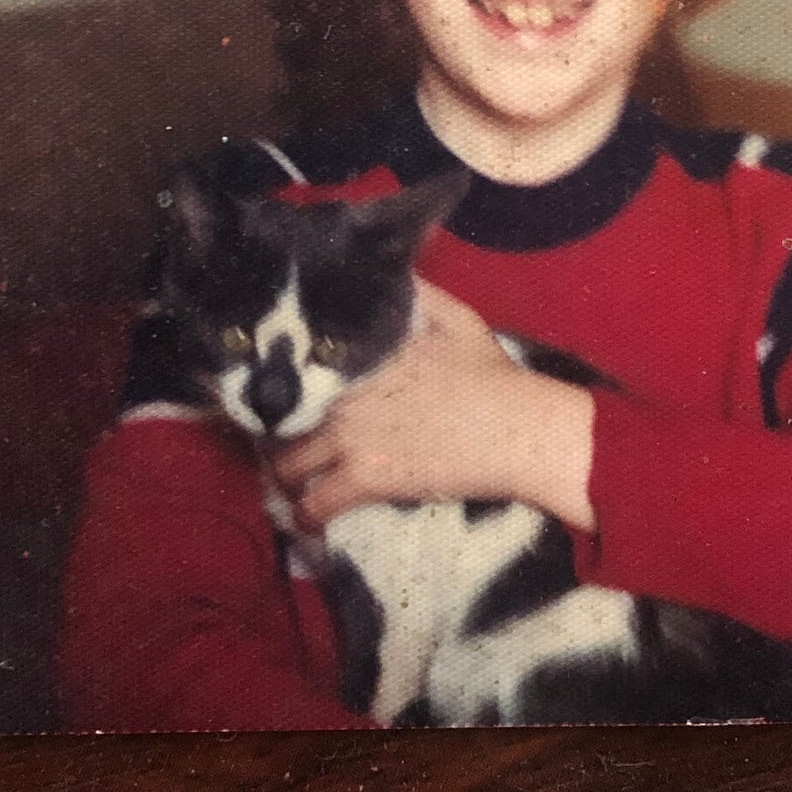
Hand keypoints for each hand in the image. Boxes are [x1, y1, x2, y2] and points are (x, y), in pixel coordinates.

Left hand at [272, 283, 595, 533]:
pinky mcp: (365, 478)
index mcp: (361, 353)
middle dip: (275, 431)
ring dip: (283, 476)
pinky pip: (316, 503)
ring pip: (288, 463)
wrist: (517, 428)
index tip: (280, 393)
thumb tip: (392, 270)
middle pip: (283, 415)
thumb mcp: (455, 317)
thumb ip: (417, 293)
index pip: (300, 364)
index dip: (284, 382)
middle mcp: (345, 391)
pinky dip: (305, 515)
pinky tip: (307, 520)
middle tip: (279, 442)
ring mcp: (352, 436)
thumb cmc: (490, 373)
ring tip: (288, 483)